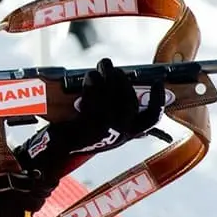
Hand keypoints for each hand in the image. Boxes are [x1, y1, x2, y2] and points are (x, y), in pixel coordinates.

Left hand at [16, 58, 170, 179]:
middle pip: (131, 101)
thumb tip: (117, 79)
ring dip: (108, 77)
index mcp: (128, 134)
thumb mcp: (103, 126)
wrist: (58, 150)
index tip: (157, 82)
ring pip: (114, 97)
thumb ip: (114, 110)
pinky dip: (94, 85)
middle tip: (112, 66)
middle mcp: (122, 134)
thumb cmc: (79, 133)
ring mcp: (107, 130)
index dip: (158, 100)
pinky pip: (97, 99)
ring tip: (101, 66)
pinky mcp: (91, 125)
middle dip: (122, 79)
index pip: (151, 119)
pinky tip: (90, 77)